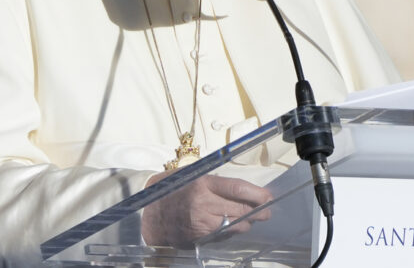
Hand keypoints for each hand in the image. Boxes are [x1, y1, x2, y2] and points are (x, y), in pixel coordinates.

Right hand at [141, 172, 272, 246]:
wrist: (145, 213)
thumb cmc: (169, 190)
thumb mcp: (190, 176)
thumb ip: (214, 182)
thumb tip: (241, 189)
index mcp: (202, 184)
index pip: (237, 189)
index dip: (257, 194)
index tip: (268, 197)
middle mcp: (203, 204)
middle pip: (240, 209)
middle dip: (257, 211)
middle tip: (266, 211)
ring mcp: (200, 223)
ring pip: (234, 225)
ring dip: (245, 223)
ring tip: (250, 218)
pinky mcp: (198, 237)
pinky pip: (222, 235)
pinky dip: (230, 231)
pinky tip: (232, 226)